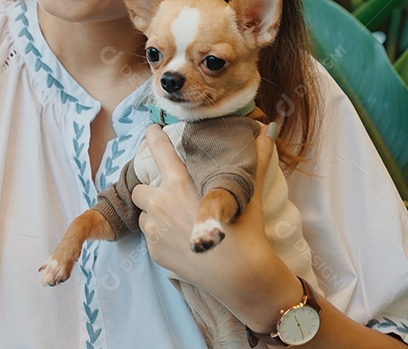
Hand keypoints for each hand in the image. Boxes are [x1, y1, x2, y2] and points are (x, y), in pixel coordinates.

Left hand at [131, 121, 298, 325]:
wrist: (241, 276)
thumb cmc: (245, 231)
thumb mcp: (248, 193)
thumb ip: (256, 159)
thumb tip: (266, 132)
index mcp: (178, 183)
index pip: (158, 149)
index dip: (153, 137)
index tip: (152, 131)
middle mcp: (160, 204)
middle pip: (140, 187)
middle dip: (150, 189)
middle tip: (170, 195)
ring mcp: (154, 230)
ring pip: (144, 214)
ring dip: (154, 214)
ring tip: (177, 220)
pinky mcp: (155, 253)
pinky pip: (151, 237)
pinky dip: (160, 236)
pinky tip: (181, 241)